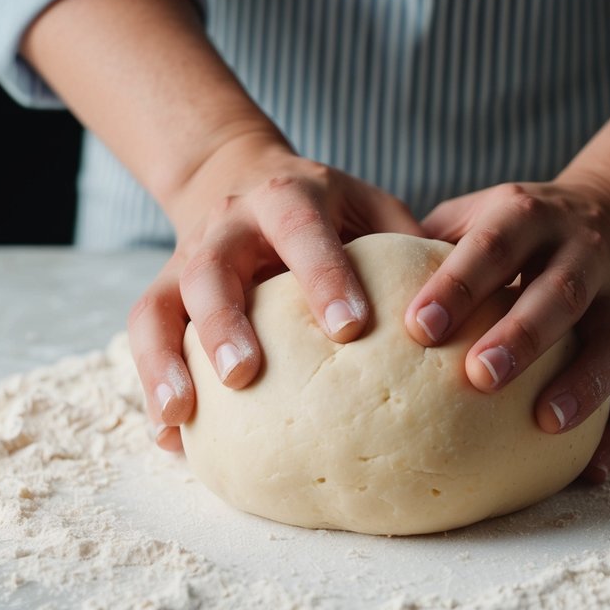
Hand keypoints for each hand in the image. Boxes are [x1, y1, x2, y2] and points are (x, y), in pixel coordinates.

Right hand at [128, 135, 422, 450]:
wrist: (235, 173)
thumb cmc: (324, 207)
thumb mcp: (366, 205)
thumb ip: (406, 244)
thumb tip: (465, 300)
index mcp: (287, 197)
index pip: (302, 228)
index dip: (322, 274)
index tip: (350, 328)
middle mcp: (227, 226)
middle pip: (213, 269)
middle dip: (225, 321)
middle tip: (247, 374)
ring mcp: (184, 259)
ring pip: (161, 304)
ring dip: (167, 360)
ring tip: (183, 413)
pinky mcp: (161, 291)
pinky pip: (144, 336)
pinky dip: (152, 385)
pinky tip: (170, 435)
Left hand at [403, 175, 609, 482]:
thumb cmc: (516, 229)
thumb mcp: (476, 213)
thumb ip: (425, 244)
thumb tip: (346, 290)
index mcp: (529, 215)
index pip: (493, 245)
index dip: (459, 283)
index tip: (418, 327)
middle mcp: (583, 250)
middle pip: (559, 292)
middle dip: (523, 334)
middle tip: (479, 377)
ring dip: (582, 383)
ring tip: (546, 423)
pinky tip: (591, 470)